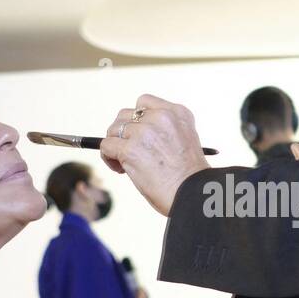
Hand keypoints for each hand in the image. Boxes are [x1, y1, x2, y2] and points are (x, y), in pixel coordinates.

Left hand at [99, 95, 210, 215]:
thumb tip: (133, 134)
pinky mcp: (130, 149)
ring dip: (115, 145)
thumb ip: (164, 131)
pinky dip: (108, 157)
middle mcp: (161, 117)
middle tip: (131, 152)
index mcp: (178, 113)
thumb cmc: (189, 177)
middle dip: (123, 133)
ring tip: (124, 163)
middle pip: (125, 114)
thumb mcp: (184, 141)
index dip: (137, 120)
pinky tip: (120, 169)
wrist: (192, 195)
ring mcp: (144, 132)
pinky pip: (106, 145)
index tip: (140, 136)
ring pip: (113, 129)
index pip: (144, 102)